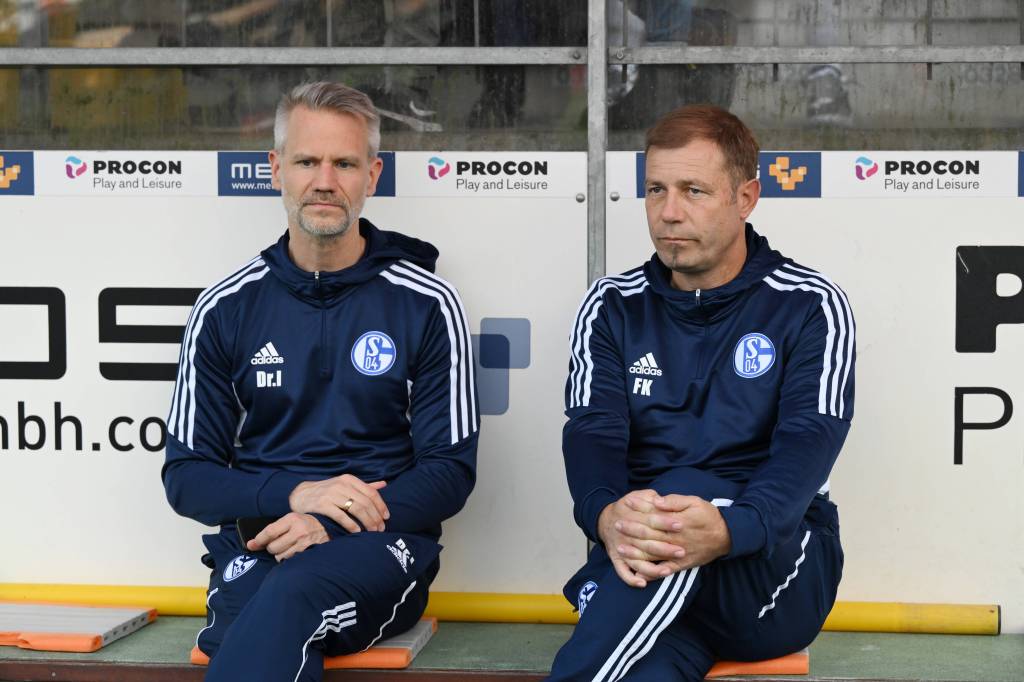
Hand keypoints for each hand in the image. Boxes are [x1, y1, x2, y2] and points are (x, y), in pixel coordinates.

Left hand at [247, 512, 328, 560]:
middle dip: (272, 548)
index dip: (258, 540)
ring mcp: (304, 544)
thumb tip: (251, 544)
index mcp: (293, 519)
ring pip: (280, 557)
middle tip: (279, 543)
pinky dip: (288, 559)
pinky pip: (289, 561)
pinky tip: (294, 552)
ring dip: (280, 554)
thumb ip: (273, 530)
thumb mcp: (292, 520)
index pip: (269, 532)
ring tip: (289, 547)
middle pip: (273, 547)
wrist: (330, 528)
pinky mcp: (308, 553)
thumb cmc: (306, 524)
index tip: (251, 544)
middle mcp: (299, 530)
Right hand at [288, 474, 389, 532]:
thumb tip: (384, 484)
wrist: (301, 495)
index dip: (381, 506)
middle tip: (381, 529)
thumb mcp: (345, 485)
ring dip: (367, 522)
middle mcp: (341, 485)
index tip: (386, 517)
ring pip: (356, 509)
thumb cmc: (327, 491)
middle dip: (376, 517)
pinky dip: (351, 525)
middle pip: (365, 502)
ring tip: (372, 532)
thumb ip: (364, 486)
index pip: (371, 493)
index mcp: (349, 480)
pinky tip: (357, 532)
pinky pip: (341, 516)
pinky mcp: (322, 505)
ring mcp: (331, 494)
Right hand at [597, 491, 684, 588]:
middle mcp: (625, 534)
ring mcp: (620, 549)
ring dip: (651, 568)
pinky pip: (622, 572)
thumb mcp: (638, 496)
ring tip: (667, 571)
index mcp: (631, 516)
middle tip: (682, 551)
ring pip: (636, 561)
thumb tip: (661, 500)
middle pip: (646, 542)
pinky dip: (631, 579)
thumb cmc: (629, 508)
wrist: (606, 520)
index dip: (665, 522)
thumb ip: (650, 497)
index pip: (650, 520)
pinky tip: (643, 583)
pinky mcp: (616, 560)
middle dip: (664, 548)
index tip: (680, 525)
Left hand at [615, 494, 731, 571]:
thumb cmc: (709, 516)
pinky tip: (638, 572)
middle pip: (649, 535)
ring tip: (620, 549)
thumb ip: (674, 501)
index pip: (653, 516)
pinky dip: (651, 572)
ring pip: (653, 554)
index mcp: (677, 522)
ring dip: (635, 552)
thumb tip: (656, 500)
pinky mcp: (682, 564)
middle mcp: (675, 539)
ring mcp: (678, 553)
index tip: (625, 506)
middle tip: (616, 526)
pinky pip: (664, 570)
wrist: (727, 536)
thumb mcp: (694, 502)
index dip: (638, 511)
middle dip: (631, 531)